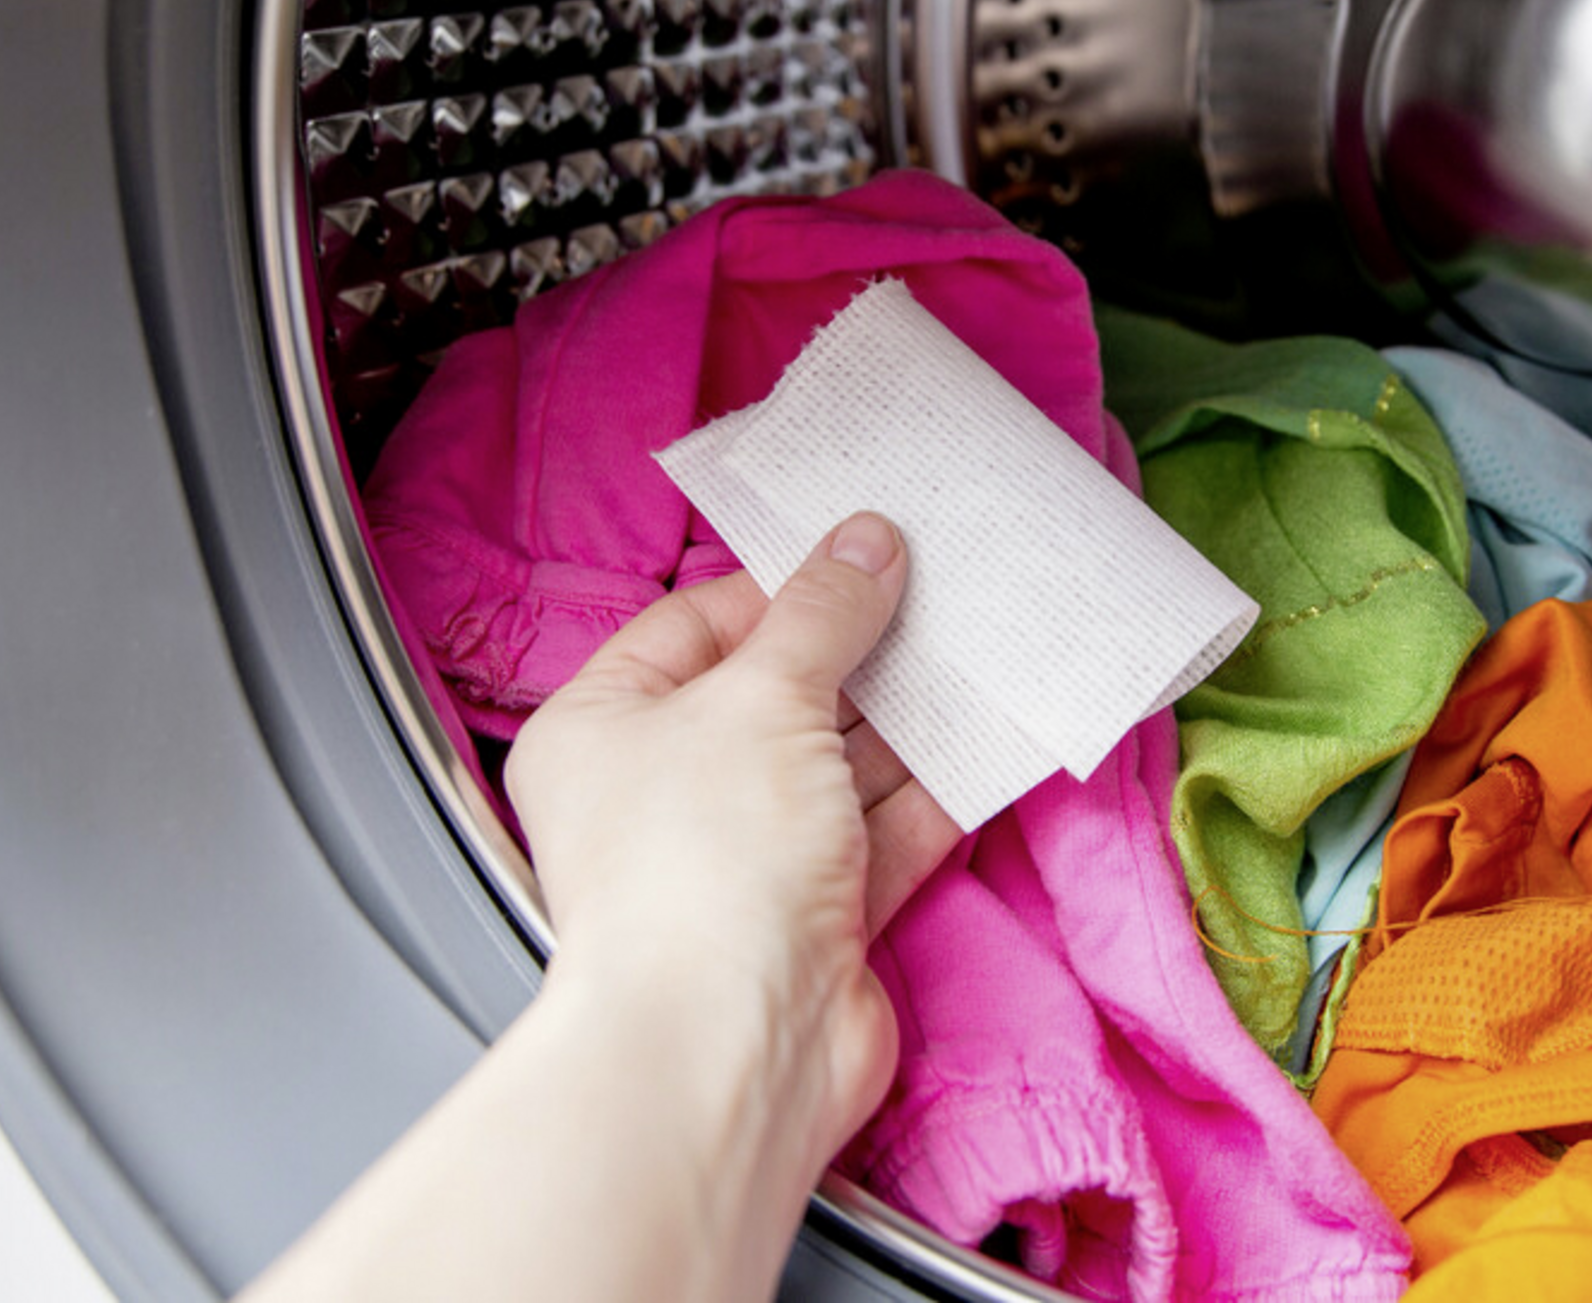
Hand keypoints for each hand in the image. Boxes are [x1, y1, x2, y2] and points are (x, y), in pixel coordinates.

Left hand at [505, 511, 959, 1159]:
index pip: (696, 626)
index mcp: (603, 728)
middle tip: (937, 599)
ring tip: (976, 659)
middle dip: (860, 655)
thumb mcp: (765, 697)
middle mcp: (666, 794)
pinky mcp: (816, 918)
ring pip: (838, 767)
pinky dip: (935, 794)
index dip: (782, 589)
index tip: (862, 558)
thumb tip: (864, 543)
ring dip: (909, 721)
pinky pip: (882, 836)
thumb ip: (824, 615)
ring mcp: (743, 860)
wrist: (733, 1049)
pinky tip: (987, 744)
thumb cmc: (699, 870)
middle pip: (777, 695)